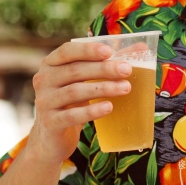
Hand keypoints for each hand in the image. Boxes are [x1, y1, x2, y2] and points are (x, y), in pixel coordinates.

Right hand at [25, 41, 131, 166]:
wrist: (53, 136)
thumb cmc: (74, 101)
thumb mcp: (86, 80)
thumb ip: (110, 62)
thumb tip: (142, 48)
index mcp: (51, 64)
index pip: (67, 51)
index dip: (87, 49)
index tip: (109, 51)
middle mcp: (43, 80)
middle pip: (74, 70)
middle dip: (103, 69)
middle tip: (127, 70)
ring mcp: (44, 101)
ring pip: (74, 92)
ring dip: (102, 88)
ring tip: (126, 88)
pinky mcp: (50, 122)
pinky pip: (71, 115)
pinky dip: (91, 111)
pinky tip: (109, 107)